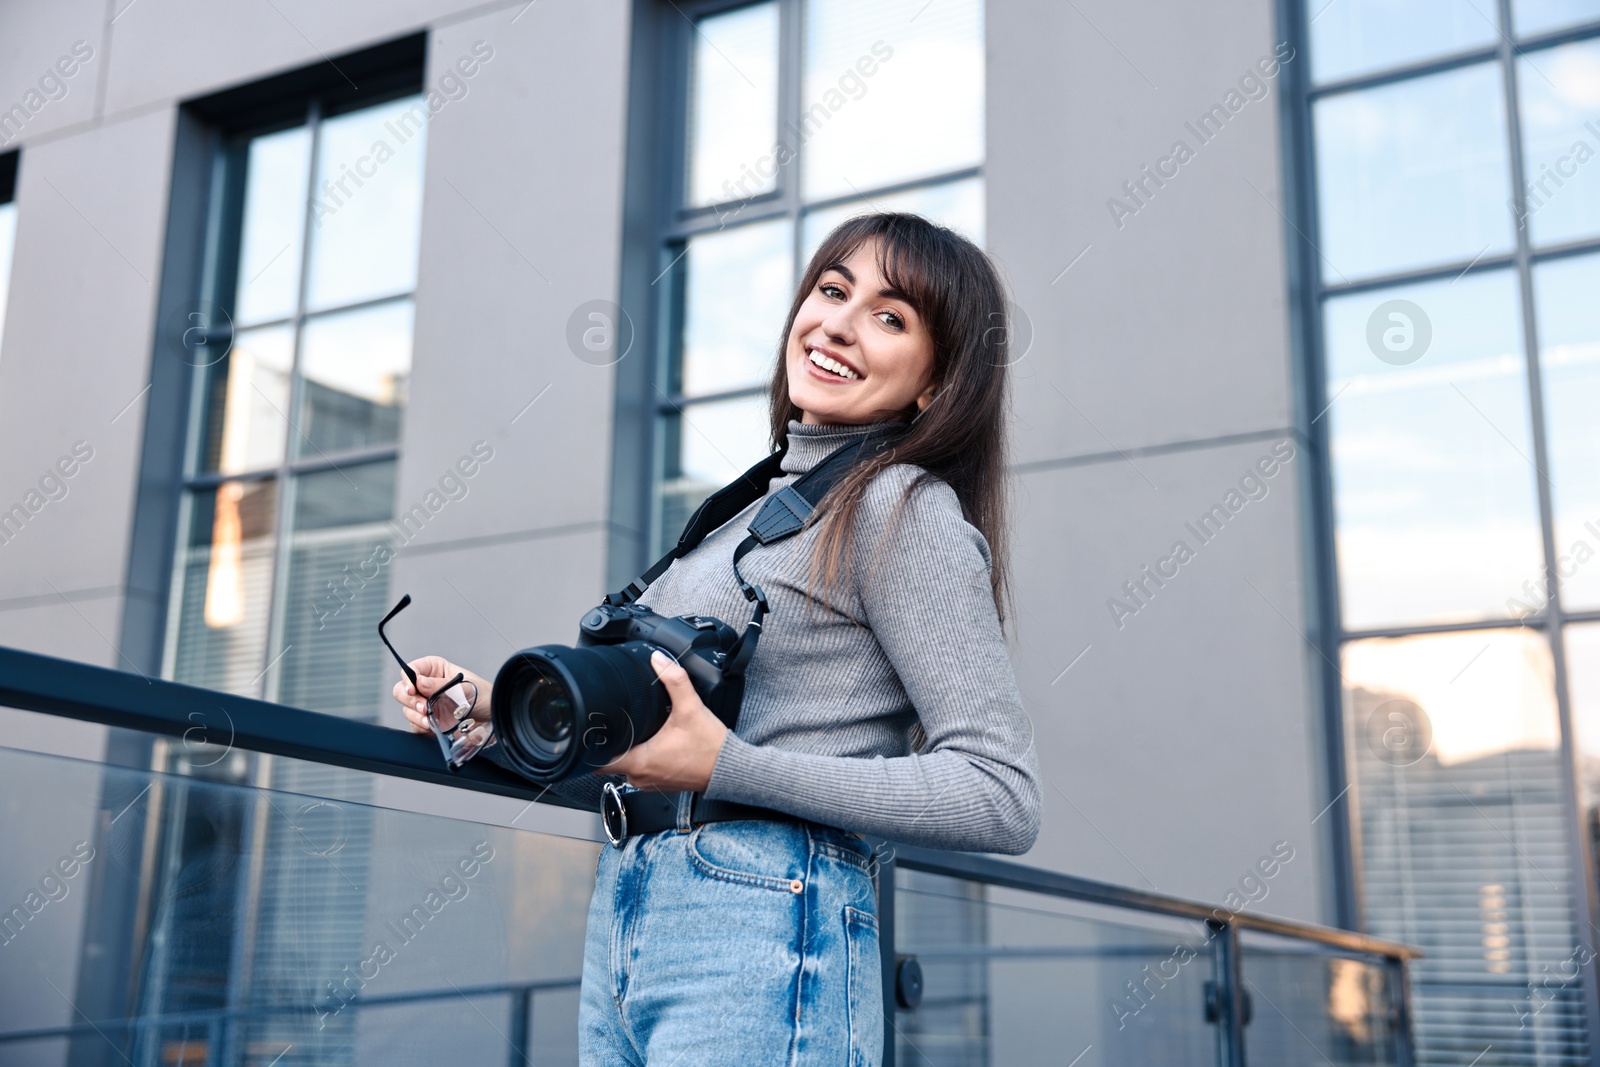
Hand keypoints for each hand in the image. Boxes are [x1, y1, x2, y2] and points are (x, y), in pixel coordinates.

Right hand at [390, 655, 490, 734]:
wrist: (493, 716)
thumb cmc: (483, 695)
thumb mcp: (465, 687)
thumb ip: (441, 685)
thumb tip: (419, 682)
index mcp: (435, 670)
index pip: (410, 670)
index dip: (407, 679)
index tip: (413, 689)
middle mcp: (427, 686)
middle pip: (402, 690)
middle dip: (409, 700)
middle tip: (423, 707)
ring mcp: (426, 704)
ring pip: (406, 708)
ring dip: (415, 716)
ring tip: (430, 720)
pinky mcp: (428, 720)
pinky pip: (415, 724)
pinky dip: (420, 727)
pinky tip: (432, 727)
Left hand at [598, 651, 727, 791]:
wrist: (730, 769)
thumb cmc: (710, 748)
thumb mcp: (691, 708)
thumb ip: (674, 680)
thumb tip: (658, 660)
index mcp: (640, 762)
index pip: (597, 762)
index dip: (588, 747)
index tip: (588, 733)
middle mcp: (640, 776)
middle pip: (609, 762)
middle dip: (608, 743)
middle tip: (612, 724)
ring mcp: (650, 782)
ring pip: (625, 766)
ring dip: (625, 750)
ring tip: (631, 732)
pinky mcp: (661, 782)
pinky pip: (641, 770)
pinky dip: (641, 757)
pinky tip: (650, 743)